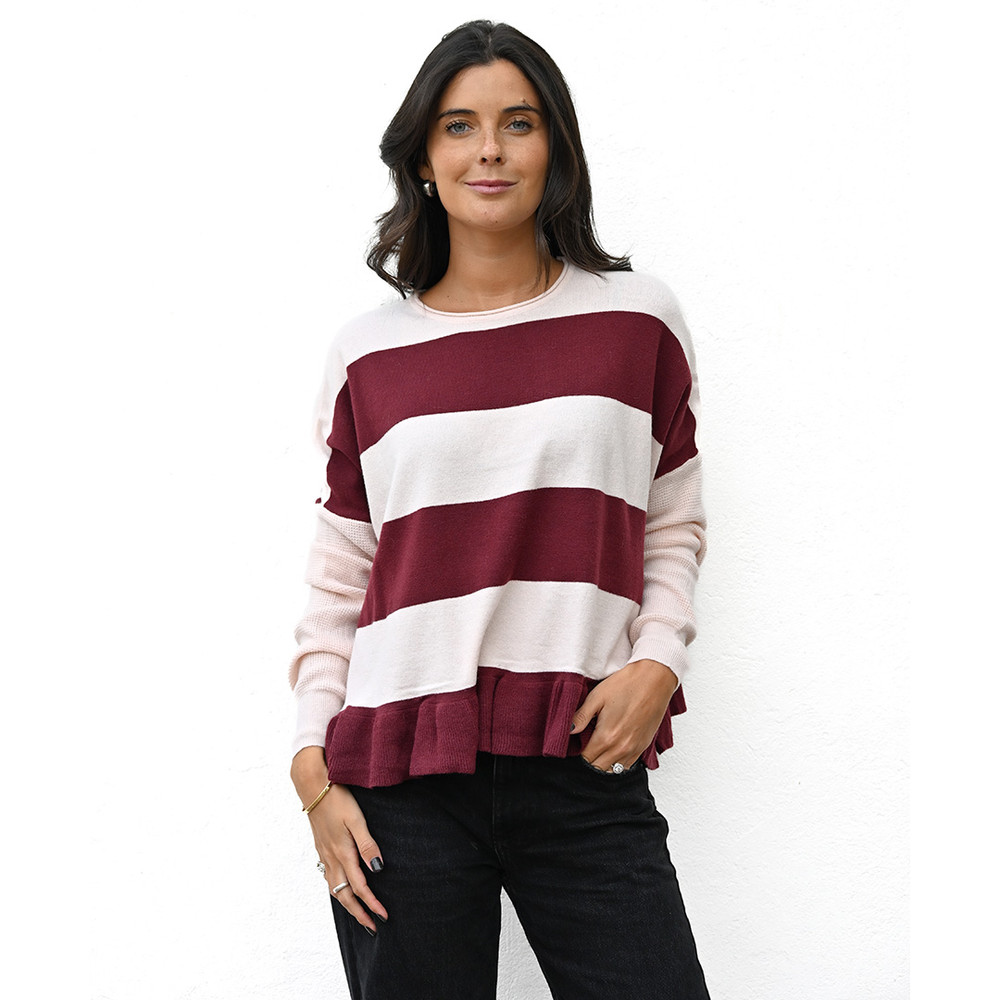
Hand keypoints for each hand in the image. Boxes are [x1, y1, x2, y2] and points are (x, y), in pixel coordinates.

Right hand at [291, 747, 387, 933]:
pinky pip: (328, 877)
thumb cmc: (337, 799)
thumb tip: (378, 868)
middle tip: (372, 927)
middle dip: (359, 913)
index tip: (383, 916)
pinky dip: (336, 890)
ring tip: (358, 914)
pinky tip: (340, 888)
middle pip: (344, 894)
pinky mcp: (321, 848)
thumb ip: (367, 843)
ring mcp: (324, 853)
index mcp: (343, 852)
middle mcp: (331, 857)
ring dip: (347, 904)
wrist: (312, 786)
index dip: (372, 903)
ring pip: (334, 888)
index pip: (359, 886)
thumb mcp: (356, 818)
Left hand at [570, 659, 677, 771]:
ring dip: (603, 763)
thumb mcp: (597, 697)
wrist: (655, 679)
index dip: (578, 753)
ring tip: (599, 747)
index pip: (585, 759)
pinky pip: (627, 766)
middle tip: (586, 745)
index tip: (576, 745)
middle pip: (598, 768)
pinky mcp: (644, 747)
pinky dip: (617, 762)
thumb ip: (581, 717)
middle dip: (589, 760)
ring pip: (612, 770)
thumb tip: (568, 730)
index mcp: (606, 737)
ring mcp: (634, 749)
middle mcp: (621, 748)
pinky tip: (613, 748)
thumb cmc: (627, 685)